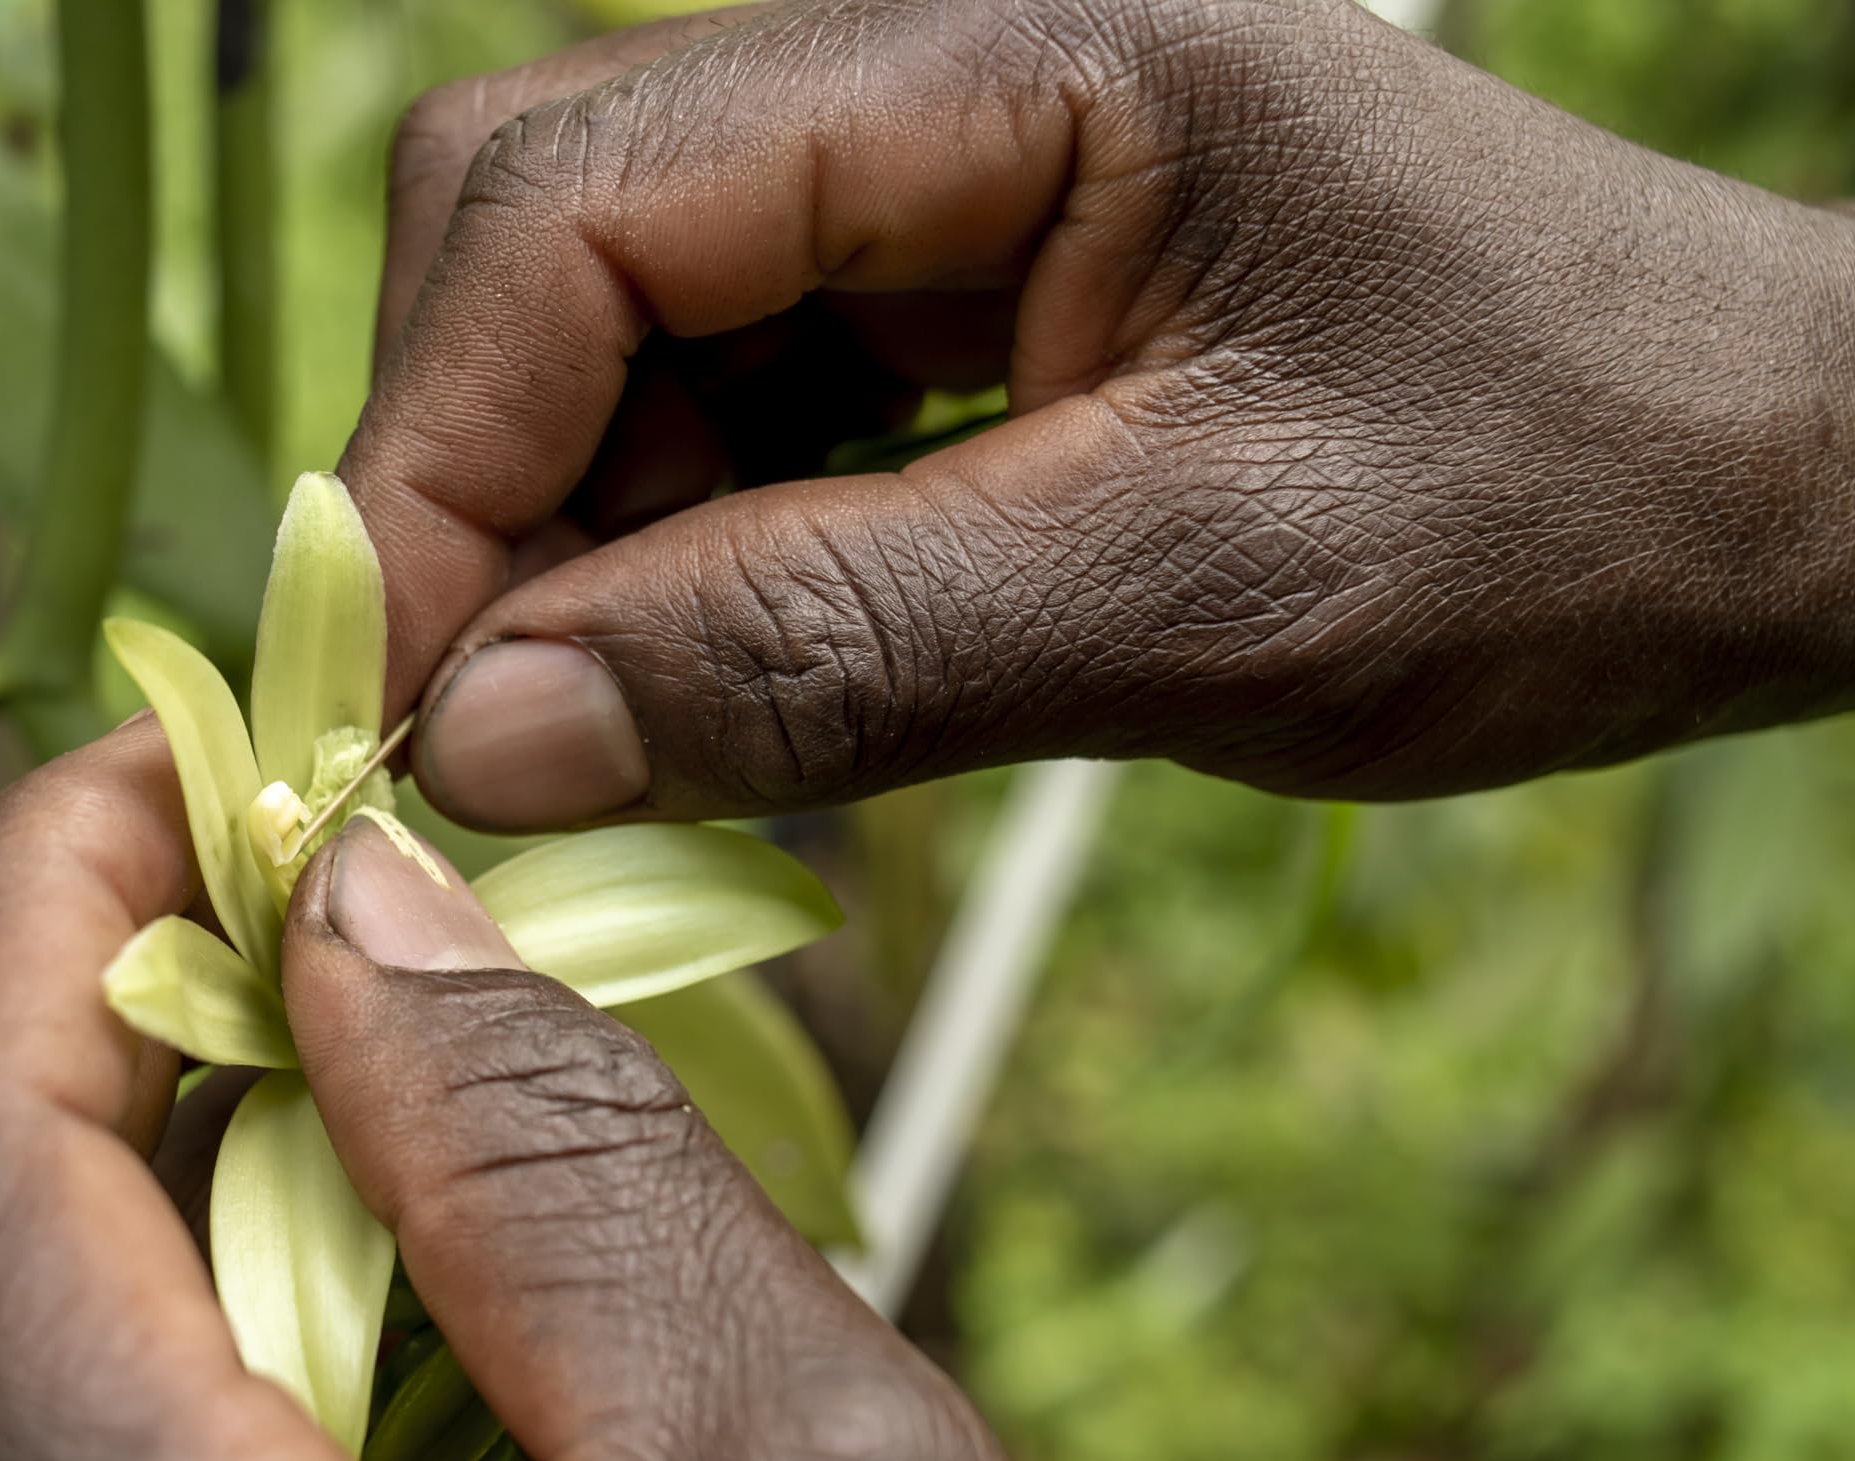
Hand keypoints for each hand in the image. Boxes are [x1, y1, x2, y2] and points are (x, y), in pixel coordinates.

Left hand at [0, 720, 1175, 1460]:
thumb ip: (555, 1161)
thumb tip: (360, 888)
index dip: (48, 894)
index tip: (207, 746)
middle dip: (79, 986)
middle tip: (282, 847)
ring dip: (144, 1127)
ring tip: (355, 1015)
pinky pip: (76, 1454)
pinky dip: (190, 1278)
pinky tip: (370, 1228)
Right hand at [340, 0, 1854, 824]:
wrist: (1758, 478)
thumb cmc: (1564, 493)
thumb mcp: (1200, 590)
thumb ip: (831, 648)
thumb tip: (491, 737)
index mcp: (1007, 50)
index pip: (571, 201)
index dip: (437, 455)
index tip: (392, 706)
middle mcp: (928, 75)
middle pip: (541, 233)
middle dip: (483, 492)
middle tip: (501, 741)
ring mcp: (927, 179)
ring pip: (608, 334)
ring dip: (580, 548)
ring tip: (649, 738)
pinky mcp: (943, 292)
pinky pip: (721, 405)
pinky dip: (682, 559)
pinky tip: (738, 676)